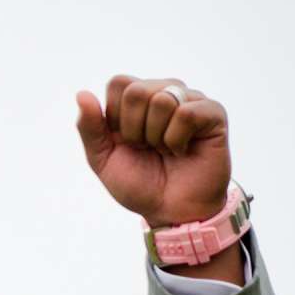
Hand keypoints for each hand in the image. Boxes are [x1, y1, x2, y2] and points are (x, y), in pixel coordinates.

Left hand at [74, 75, 231, 226]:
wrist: (171, 211)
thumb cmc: (139, 184)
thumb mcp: (103, 159)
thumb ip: (89, 127)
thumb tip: (81, 94)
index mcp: (137, 101)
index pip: (119, 82)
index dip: (115, 117)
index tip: (125, 141)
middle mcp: (164, 93)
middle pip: (137, 90)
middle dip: (134, 129)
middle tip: (147, 148)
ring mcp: (191, 100)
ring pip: (162, 99)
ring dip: (156, 136)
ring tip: (165, 149)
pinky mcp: (213, 113)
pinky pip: (187, 112)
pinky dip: (177, 139)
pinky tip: (182, 150)